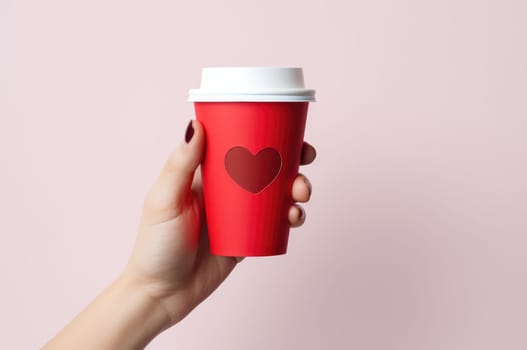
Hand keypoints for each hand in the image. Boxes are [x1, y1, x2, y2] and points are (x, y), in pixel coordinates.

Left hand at [122, 120, 315, 328]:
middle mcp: (227, 190)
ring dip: (296, 189)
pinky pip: (276, 223)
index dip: (268, 135)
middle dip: (292, 162)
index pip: (241, 145)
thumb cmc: (155, 246)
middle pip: (268, 167)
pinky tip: (294, 218)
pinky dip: (291, 217)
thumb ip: (180, 165)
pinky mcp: (250, 239)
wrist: (163, 294)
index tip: (291, 132)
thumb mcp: (164, 201)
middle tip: (304, 162)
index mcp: (207, 174)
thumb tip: (196, 125)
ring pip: (277, 194)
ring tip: (299, 197)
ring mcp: (241, 215)